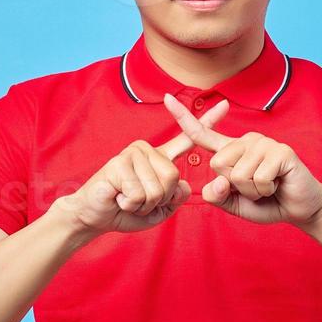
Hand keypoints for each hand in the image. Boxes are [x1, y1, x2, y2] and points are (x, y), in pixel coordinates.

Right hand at [58, 98, 230, 234]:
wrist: (95, 216)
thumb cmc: (126, 211)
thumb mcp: (159, 210)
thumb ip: (176, 198)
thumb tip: (185, 185)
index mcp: (160, 158)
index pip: (187, 139)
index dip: (208, 122)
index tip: (226, 105)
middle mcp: (148, 150)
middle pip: (173, 178)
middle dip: (158, 200)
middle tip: (138, 200)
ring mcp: (132, 153)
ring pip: (158, 188)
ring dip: (143, 204)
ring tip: (127, 199)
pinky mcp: (119, 163)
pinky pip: (139, 193)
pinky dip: (130, 204)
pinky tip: (119, 197)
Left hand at [162, 94, 321, 226]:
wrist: (301, 209)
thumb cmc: (268, 203)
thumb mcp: (235, 204)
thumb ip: (218, 196)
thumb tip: (216, 181)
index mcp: (231, 150)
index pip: (203, 133)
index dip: (183, 117)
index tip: (166, 98)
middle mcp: (246, 140)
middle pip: (218, 163)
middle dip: (235, 186)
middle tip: (256, 188)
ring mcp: (264, 143)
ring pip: (238, 174)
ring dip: (252, 191)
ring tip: (268, 187)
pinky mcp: (280, 151)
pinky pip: (258, 177)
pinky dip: (266, 190)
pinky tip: (278, 184)